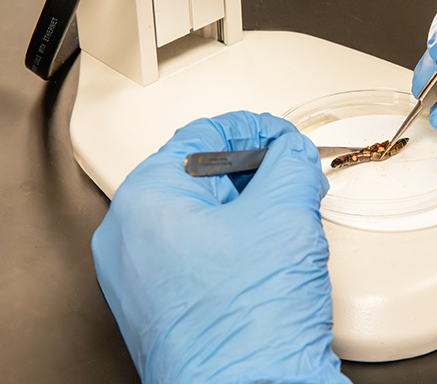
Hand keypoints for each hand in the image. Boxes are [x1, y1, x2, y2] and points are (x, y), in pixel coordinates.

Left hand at [92, 112, 349, 382]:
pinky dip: (233, 244)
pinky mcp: (160, 306)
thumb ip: (292, 164)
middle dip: (254, 173)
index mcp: (145, 202)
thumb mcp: (285, 215)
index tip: (281, 136)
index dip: (252, 129)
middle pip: (198, 177)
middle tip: (291, 178)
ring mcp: (140, 277)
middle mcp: (129, 238)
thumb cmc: (248, 324)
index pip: (200, 136)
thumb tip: (292, 151)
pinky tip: (266, 256)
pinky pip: (196, 255)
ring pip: (199, 218)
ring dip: (248, 209)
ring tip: (286, 220)